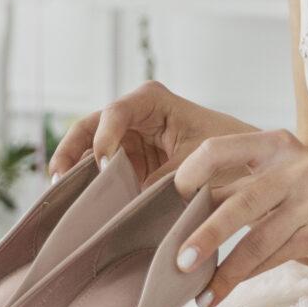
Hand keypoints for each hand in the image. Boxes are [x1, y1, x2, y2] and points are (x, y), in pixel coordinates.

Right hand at [47, 81, 253, 189]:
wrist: (248, 164)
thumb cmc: (228, 151)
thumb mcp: (196, 164)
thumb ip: (163, 180)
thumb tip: (133, 203)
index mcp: (152, 101)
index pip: (117, 112)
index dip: (105, 137)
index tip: (105, 166)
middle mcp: (135, 115)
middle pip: (91, 127)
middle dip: (72, 151)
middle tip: (58, 180)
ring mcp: (128, 139)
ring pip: (89, 150)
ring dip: (74, 170)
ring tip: (58, 196)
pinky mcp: (128, 163)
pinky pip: (101, 171)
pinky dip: (88, 186)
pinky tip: (76, 206)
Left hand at [170, 128, 307, 305]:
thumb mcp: (275, 180)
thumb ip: (236, 189)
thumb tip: (176, 214)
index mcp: (272, 144)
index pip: (218, 149)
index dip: (188, 175)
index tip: (166, 204)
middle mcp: (293, 165)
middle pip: (238, 202)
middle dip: (204, 235)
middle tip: (177, 261)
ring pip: (257, 239)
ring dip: (225, 270)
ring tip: (199, 293)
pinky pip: (274, 257)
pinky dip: (246, 277)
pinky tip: (224, 291)